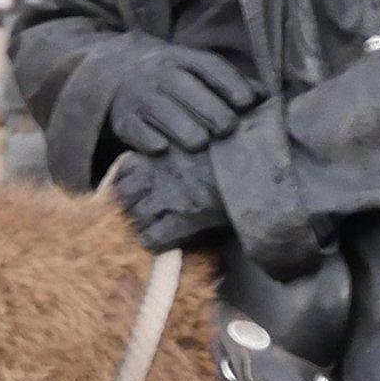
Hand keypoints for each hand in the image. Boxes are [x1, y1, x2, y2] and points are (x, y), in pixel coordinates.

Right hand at [110, 47, 257, 155]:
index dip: (229, 83)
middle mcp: (160, 74)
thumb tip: (267, 97)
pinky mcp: (123, 119)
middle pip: (187, 90)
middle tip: (227, 128)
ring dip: (183, 129)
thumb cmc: (172, 79)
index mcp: (183, 59)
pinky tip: (163, 149)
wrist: (116, 74)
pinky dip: (149, 140)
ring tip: (200, 143)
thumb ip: (230, 82)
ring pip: (162, 111)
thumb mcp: (197, 71)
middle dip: (210, 111)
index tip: (247, 102)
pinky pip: (136, 130)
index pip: (209, 67)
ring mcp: (139, 96)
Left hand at [112, 143, 227, 250]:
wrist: (254, 165)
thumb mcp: (200, 139)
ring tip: (154, 225)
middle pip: (125, 194)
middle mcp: (160, 173)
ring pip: (137, 216)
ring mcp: (170, 197)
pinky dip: (155, 241)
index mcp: (162, 151)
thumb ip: (179, 147)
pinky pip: (154, 237)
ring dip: (142, 223)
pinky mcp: (185, 219)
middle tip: (143, 209)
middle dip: (130, 203)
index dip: (128, 181)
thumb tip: (168, 155)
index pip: (126, 169)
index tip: (136, 187)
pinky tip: (164, 239)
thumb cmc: (231, 149)